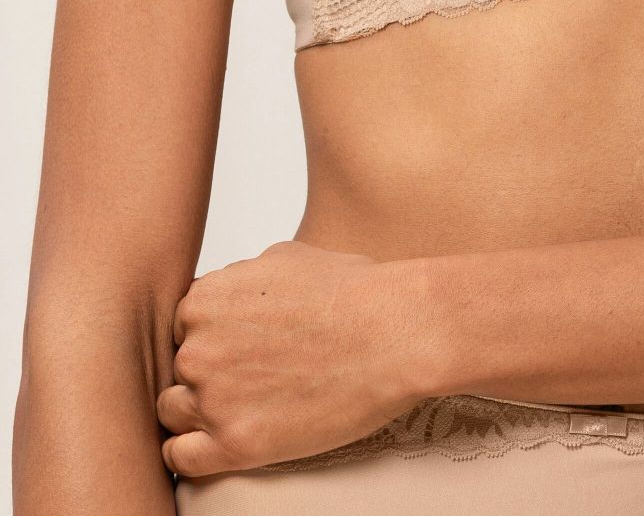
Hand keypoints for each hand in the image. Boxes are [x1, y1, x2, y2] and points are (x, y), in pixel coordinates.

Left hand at [156, 240, 428, 476]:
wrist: (397, 332)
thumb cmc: (357, 292)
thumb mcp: (287, 257)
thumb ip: (243, 277)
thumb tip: (233, 289)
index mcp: (206, 299)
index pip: (182, 326)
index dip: (212, 336)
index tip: (240, 346)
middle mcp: (198, 347)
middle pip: (177, 368)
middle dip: (208, 371)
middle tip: (250, 374)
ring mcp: (213, 398)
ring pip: (173, 412)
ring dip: (200, 412)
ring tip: (244, 406)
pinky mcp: (234, 444)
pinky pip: (181, 459)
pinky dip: (196, 453)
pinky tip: (225, 441)